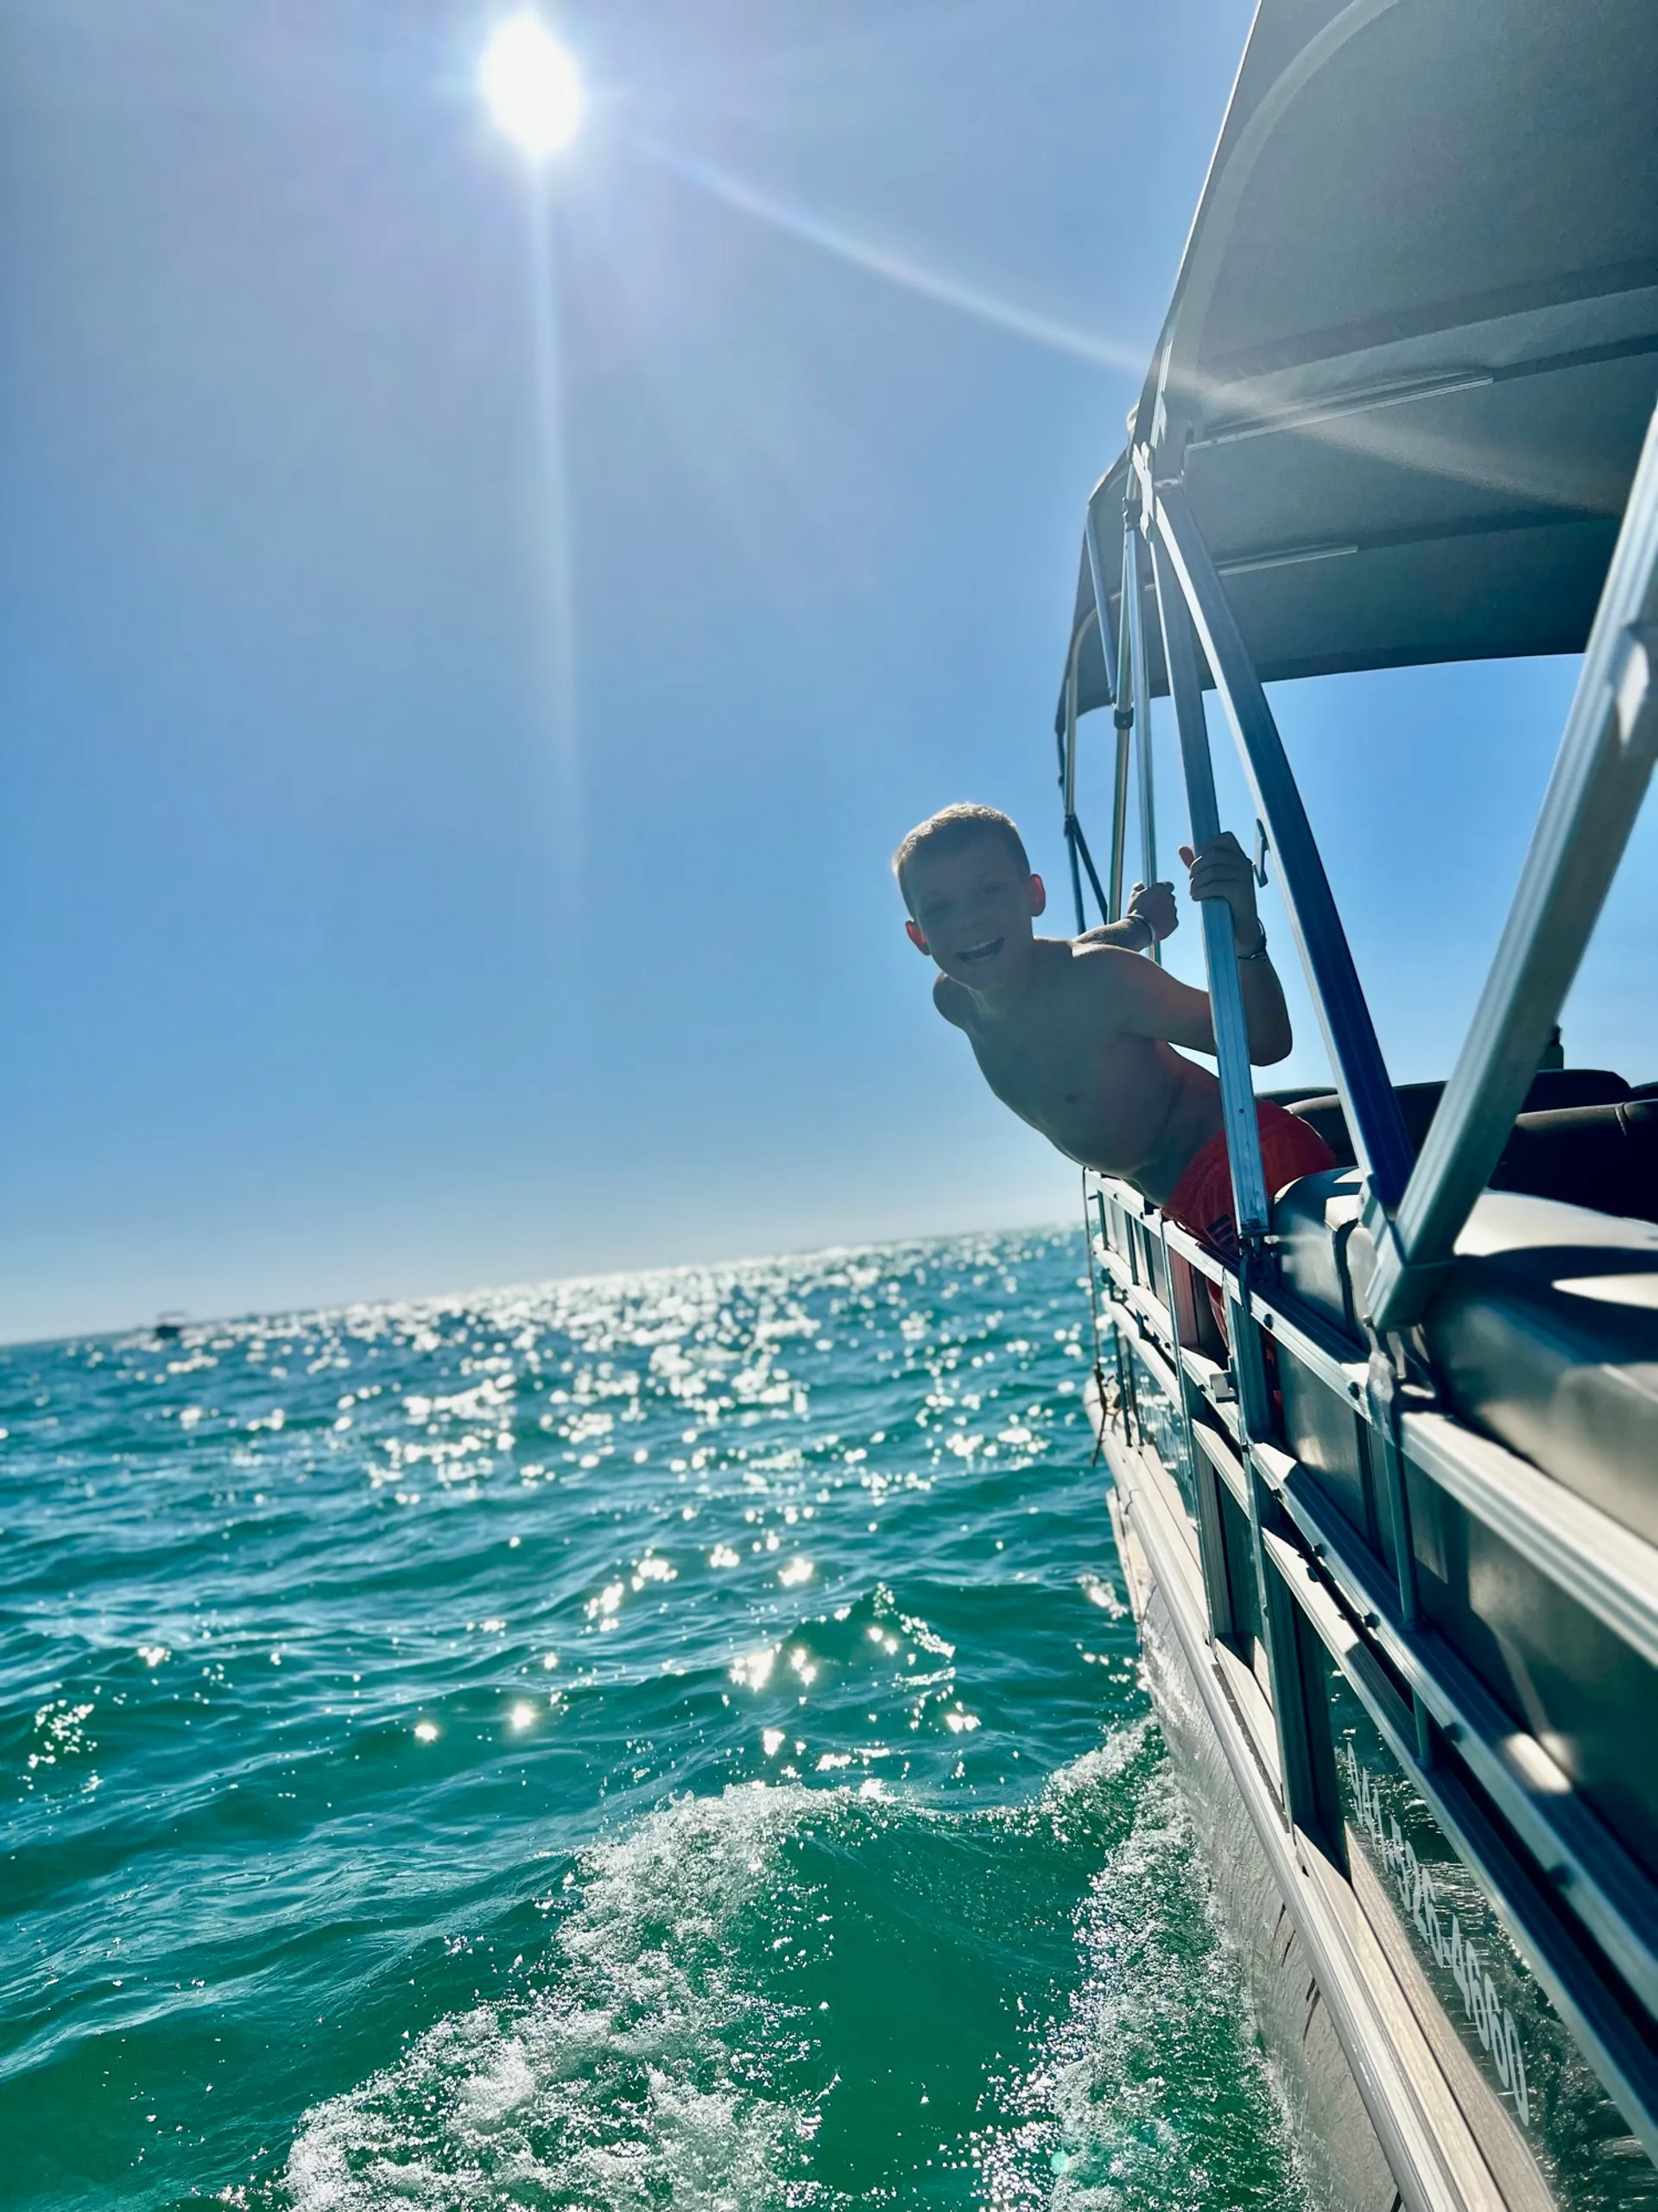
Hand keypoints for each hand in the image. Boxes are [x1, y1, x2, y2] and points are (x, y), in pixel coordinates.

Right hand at [1126, 879, 1176, 944]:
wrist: (1140, 928)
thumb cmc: (1136, 910)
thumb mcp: (1134, 895)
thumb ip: (1139, 887)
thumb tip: (1141, 885)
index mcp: (1162, 889)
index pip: (1168, 885)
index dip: (1163, 890)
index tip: (1158, 894)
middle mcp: (1171, 898)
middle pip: (1170, 898)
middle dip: (1163, 902)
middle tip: (1153, 908)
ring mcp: (1174, 911)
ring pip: (1171, 911)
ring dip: (1165, 913)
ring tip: (1153, 919)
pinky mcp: (1175, 923)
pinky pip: (1172, 922)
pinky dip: (1166, 924)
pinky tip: (1157, 926)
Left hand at [1179, 831, 1260, 950]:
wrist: (1241, 927)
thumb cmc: (1224, 901)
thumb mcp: (1210, 879)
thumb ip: (1198, 863)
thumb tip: (1182, 848)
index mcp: (1239, 856)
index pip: (1224, 838)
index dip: (1206, 846)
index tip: (1197, 863)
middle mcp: (1244, 863)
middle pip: (1213, 855)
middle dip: (1196, 868)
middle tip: (1191, 881)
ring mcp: (1244, 876)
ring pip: (1212, 871)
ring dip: (1196, 882)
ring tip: (1193, 892)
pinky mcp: (1242, 891)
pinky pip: (1216, 885)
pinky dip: (1202, 891)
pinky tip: (1197, 898)